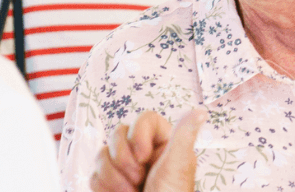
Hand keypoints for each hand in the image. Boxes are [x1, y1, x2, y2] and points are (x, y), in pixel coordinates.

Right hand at [90, 109, 206, 191]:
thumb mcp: (178, 167)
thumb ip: (184, 136)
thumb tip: (201, 111)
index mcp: (165, 145)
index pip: (144, 119)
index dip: (138, 136)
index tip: (145, 158)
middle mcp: (143, 154)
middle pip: (118, 133)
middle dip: (124, 161)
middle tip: (139, 180)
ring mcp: (124, 169)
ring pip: (101, 154)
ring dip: (113, 178)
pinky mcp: (108, 183)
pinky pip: (93, 174)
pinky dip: (103, 188)